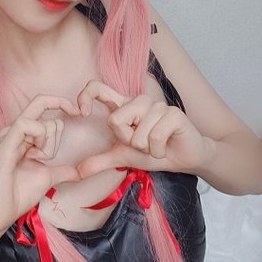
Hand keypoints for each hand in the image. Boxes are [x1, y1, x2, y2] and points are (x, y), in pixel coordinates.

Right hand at [0, 95, 80, 236]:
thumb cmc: (16, 196)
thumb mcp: (47, 178)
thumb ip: (62, 171)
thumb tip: (79, 172)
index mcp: (23, 134)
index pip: (42, 104)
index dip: (62, 102)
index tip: (80, 112)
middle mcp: (14, 130)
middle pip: (43, 107)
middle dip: (55, 135)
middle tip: (44, 159)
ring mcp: (8, 136)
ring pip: (39, 120)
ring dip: (48, 144)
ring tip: (35, 161)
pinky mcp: (4, 145)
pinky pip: (24, 125)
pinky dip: (37, 139)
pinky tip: (33, 157)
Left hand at [76, 80, 210, 177]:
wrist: (184, 159)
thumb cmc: (153, 152)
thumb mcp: (123, 157)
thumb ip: (100, 161)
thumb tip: (76, 173)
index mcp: (123, 106)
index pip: (98, 88)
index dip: (86, 96)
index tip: (83, 113)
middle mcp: (138, 101)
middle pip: (115, 120)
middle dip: (127, 141)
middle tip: (141, 144)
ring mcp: (157, 105)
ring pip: (137, 133)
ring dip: (145, 148)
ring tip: (155, 146)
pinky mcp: (173, 113)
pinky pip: (155, 137)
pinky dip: (158, 151)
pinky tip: (165, 148)